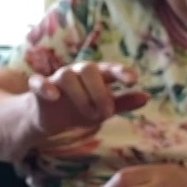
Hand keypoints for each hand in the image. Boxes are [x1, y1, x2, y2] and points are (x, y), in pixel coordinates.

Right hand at [28, 62, 147, 137]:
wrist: (49, 118)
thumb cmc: (80, 108)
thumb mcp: (104, 108)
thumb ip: (124, 102)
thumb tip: (147, 97)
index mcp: (95, 75)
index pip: (109, 68)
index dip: (121, 71)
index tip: (133, 80)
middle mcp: (77, 72)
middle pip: (88, 68)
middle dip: (99, 91)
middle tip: (107, 112)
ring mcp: (57, 79)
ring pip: (67, 75)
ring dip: (80, 95)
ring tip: (89, 115)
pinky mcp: (40, 89)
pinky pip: (39, 82)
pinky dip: (45, 86)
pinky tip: (54, 96)